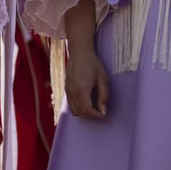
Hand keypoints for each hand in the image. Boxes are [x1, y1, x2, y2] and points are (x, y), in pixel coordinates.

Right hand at [61, 0, 107, 118]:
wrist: (79, 53)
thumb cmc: (93, 64)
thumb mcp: (103, 79)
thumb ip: (104, 95)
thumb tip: (104, 110)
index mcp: (82, 89)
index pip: (87, 110)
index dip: (96, 115)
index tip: (104, 114)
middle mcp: (72, 92)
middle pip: (79, 113)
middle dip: (91, 116)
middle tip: (101, 112)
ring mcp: (67, 91)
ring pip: (74, 110)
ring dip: (84, 113)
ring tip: (94, 108)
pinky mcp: (66, 89)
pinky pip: (71, 104)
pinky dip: (79, 108)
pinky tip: (87, 102)